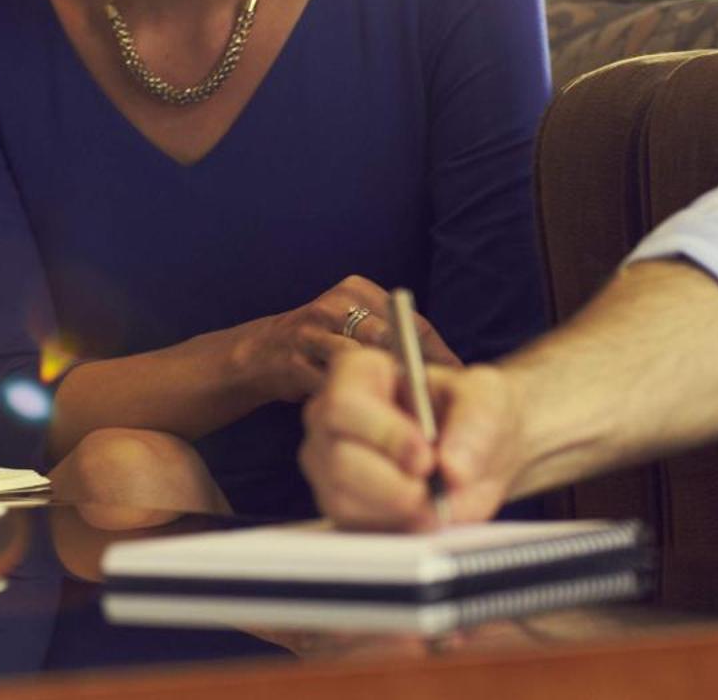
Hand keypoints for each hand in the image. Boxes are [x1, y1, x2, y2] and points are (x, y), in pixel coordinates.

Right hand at [236, 275, 460, 404]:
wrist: (258, 354)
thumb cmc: (322, 344)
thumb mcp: (355, 326)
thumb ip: (392, 339)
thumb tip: (452, 371)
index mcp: (357, 291)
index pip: (410, 323)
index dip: (437, 357)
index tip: (460, 386)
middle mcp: (334, 305)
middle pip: (387, 339)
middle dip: (414, 376)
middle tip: (437, 407)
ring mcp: (310, 333)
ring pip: (358, 363)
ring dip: (383, 394)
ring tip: (408, 422)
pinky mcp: (292, 363)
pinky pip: (330, 388)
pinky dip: (353, 408)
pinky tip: (368, 426)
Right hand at [299, 349, 523, 530]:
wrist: (483, 453)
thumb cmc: (476, 411)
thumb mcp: (488, 398)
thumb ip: (476, 422)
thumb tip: (451, 467)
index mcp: (359, 374)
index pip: (345, 403)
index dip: (384, 433)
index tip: (426, 456)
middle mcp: (333, 417)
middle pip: (339, 458)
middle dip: (394, 484)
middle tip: (434, 488)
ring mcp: (330, 463)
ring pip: (342, 498)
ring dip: (397, 509)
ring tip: (433, 501)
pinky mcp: (340, 504)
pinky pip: (354, 527)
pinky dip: (394, 527)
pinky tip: (420, 514)